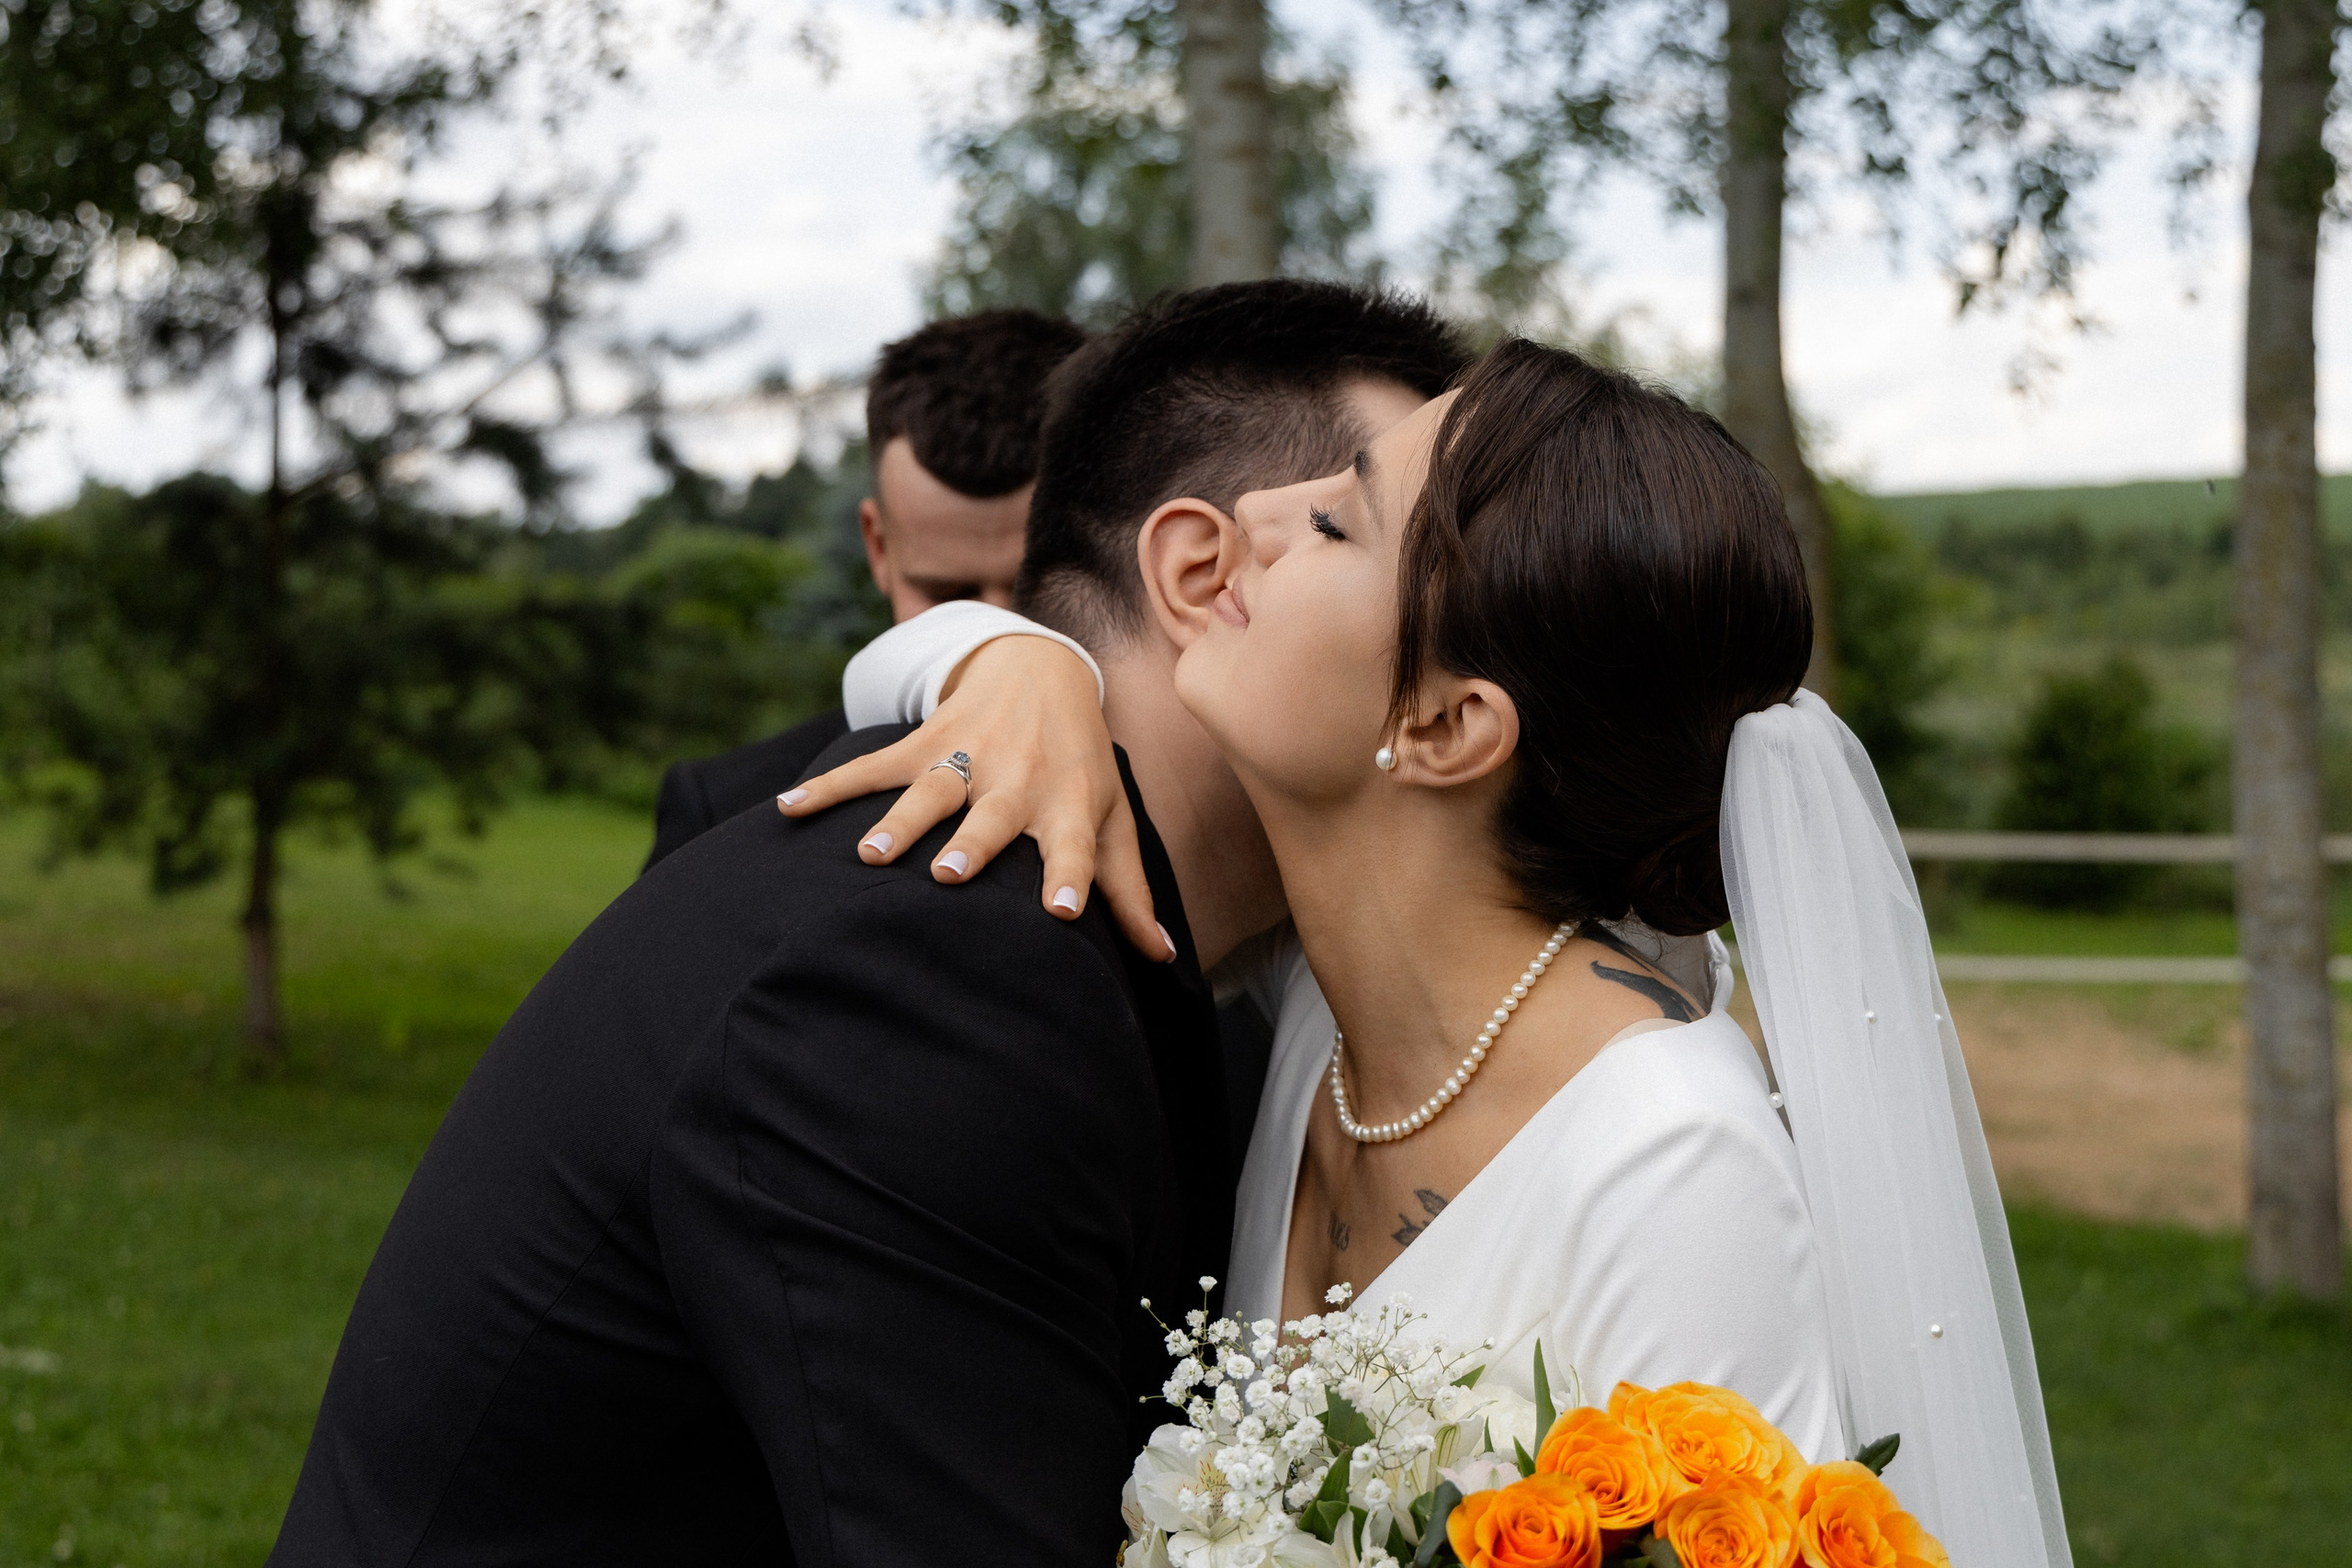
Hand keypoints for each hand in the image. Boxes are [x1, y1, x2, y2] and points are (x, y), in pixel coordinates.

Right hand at [778, 635, 1173, 960]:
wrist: (1041, 669)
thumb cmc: (1082, 764)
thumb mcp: (1111, 818)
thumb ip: (1128, 888)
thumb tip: (1162, 957)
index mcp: (1067, 805)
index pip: (1073, 845)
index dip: (1068, 876)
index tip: (1059, 912)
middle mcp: (1017, 778)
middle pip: (991, 815)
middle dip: (970, 843)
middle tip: (948, 874)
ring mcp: (966, 757)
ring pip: (927, 790)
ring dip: (897, 819)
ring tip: (867, 853)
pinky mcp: (924, 742)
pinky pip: (872, 765)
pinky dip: (828, 786)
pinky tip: (788, 808)